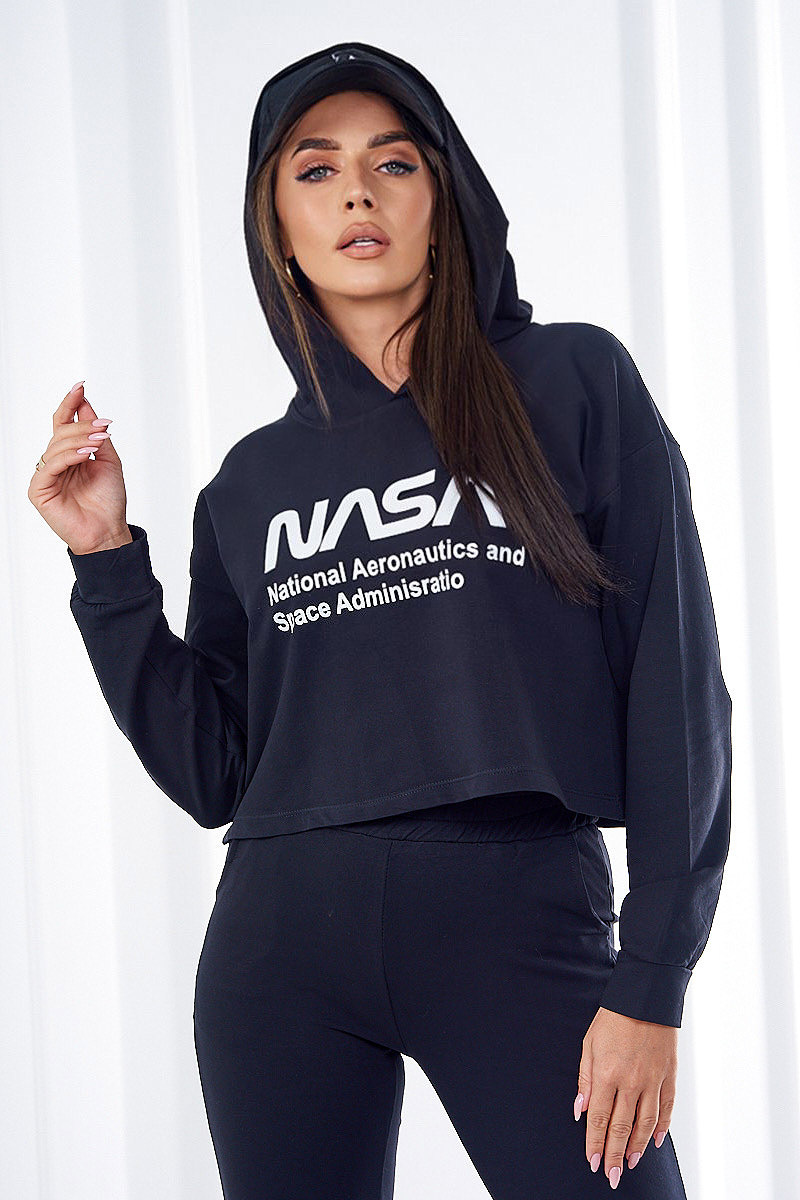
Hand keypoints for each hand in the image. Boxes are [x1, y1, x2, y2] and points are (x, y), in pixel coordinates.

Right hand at [28, 381, 131, 553]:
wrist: (108, 531)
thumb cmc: (109, 501)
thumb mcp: (109, 460)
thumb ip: (97, 435)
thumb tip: (87, 405)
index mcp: (70, 455)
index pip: (64, 423)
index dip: (71, 404)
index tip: (80, 385)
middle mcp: (56, 463)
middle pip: (61, 432)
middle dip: (83, 425)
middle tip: (103, 426)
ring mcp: (46, 476)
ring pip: (57, 445)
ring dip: (80, 439)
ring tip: (100, 440)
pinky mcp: (39, 490)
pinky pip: (50, 465)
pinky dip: (69, 457)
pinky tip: (85, 455)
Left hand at [573, 1006, 677, 1188]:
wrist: (645, 996)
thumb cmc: (613, 1017)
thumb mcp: (589, 1043)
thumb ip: (585, 1078)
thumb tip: (580, 1110)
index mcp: (607, 1073)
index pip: (599, 1118)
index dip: (595, 1143)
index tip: (592, 1162)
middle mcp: (631, 1081)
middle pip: (621, 1127)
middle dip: (614, 1155)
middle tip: (610, 1176)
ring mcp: (653, 1080)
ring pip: (645, 1124)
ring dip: (636, 1147)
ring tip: (628, 1164)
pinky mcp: (670, 1076)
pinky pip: (666, 1109)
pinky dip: (661, 1128)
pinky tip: (654, 1141)